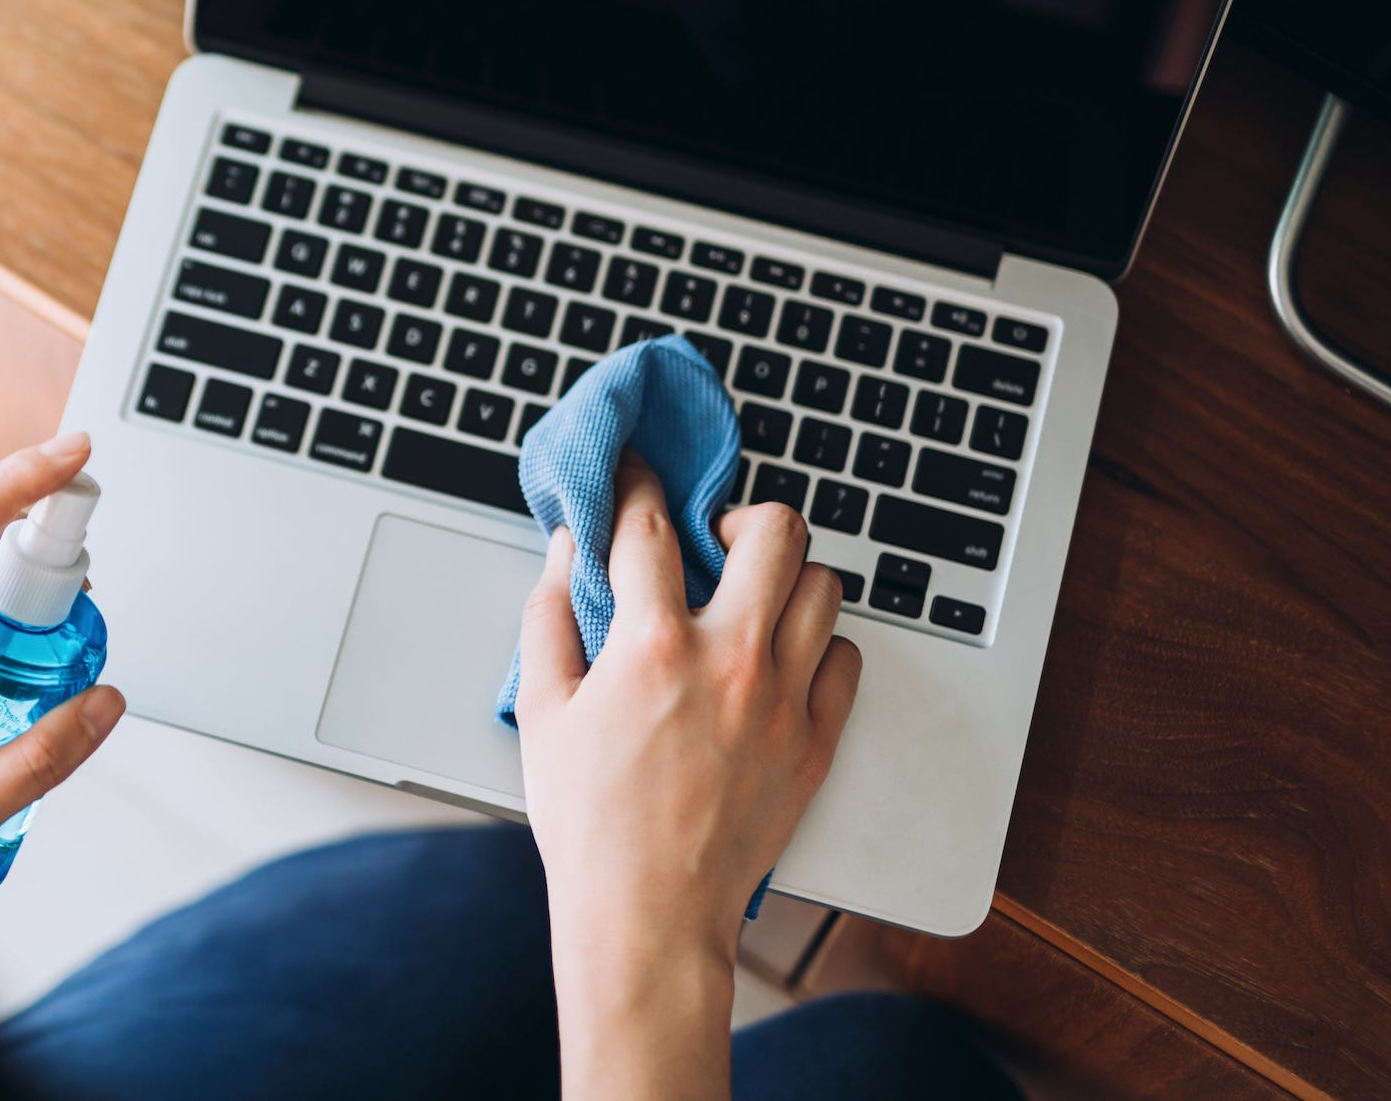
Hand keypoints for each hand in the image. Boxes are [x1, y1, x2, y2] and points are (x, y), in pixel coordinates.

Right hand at [514, 460, 859, 1100]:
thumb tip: (564, 552)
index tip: (636, 475)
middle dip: (743, 516)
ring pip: (825, 587)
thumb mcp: (542, 709)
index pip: (650, 524)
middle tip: (719, 539)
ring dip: (789, 579)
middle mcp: (729, 659)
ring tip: (756, 597)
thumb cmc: (588, 821)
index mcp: (652, 644)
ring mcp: (782, 701)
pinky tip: (783, 661)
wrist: (647, 914)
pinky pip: (848, 660)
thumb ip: (550, 616)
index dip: (638, 485)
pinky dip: (821, 648)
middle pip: (774, 531)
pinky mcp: (815, 743)